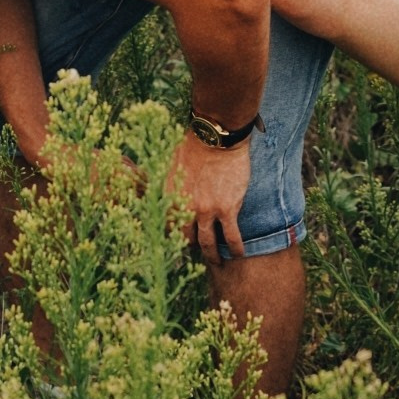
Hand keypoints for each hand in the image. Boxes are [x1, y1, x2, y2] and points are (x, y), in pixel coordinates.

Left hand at [171, 132, 249, 263]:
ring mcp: (206, 211)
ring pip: (208, 244)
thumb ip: (170, 181)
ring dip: (213, 255)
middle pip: (187, 239)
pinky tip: (238, 253)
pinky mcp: (227, 209)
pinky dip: (235, 248)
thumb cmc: (194, 143)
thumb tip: (160, 187)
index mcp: (170, 197)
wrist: (216, 136)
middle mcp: (185, 208)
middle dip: (193, 247)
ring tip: (218, 261)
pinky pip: (232, 237)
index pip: (168, 226)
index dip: (175, 235)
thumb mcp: (172, 163)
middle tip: (199, 251)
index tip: (182, 239)